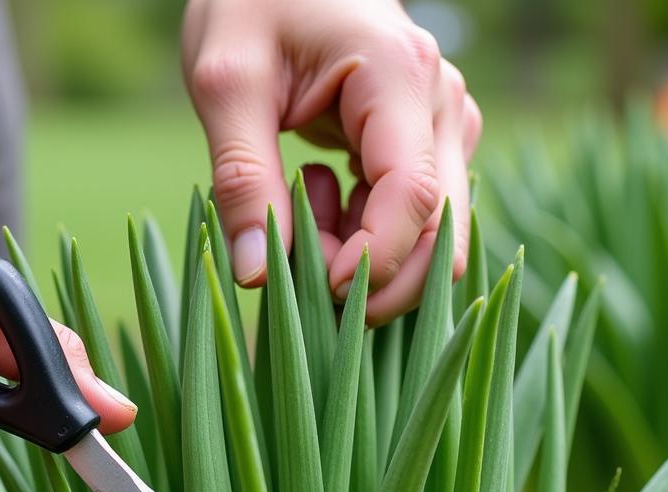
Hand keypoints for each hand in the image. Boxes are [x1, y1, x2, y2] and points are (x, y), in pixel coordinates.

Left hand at [182, 0, 481, 323]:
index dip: (374, 260)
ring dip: (362, 256)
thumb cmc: (251, 7)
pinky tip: (315, 197)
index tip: (321, 287)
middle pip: (440, 231)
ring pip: (428, 235)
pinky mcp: (428, 145)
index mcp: (400, 75)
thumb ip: (241, 178)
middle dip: (375, 278)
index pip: (414, 196)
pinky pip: (410, 220)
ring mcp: (442, 126)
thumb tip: (257, 275)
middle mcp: (440, 102)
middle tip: (303, 269)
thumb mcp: (225, 85)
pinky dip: (361, 236)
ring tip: (299, 207)